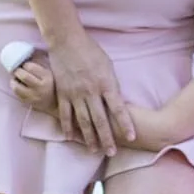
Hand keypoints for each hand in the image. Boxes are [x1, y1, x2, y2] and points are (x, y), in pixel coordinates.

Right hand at [11, 37, 135, 154]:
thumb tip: (116, 101)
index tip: (131, 137)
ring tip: (94, 150)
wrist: (67, 41)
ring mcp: (75, 94)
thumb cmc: (91, 51)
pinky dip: (68, 127)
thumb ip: (111, 85)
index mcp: (106, 83)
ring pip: (83, 121)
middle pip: (101, 120)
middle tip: (112, 152)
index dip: (125, 124)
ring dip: (89, 138)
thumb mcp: (108, 66)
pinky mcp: (62, 93)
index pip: (118, 109)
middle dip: (107, 138)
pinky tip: (72, 138)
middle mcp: (91, 92)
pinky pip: (65, 114)